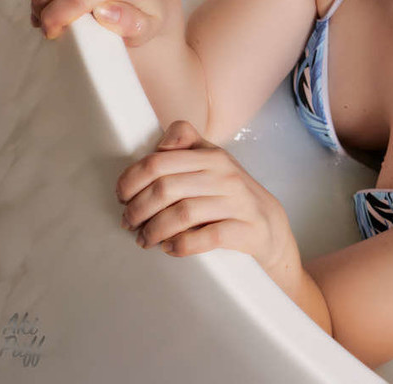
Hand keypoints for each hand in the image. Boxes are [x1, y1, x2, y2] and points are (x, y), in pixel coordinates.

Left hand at [115, 121, 297, 272]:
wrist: (270, 225)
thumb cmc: (230, 195)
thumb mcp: (212, 163)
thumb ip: (186, 144)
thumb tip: (159, 144)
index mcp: (212, 156)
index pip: (159, 162)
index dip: (131, 180)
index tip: (123, 196)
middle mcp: (225, 175)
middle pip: (165, 188)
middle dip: (138, 209)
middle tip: (129, 222)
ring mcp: (237, 202)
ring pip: (182, 214)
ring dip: (154, 230)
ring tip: (145, 239)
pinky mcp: (244, 229)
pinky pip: (205, 237)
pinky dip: (181, 245)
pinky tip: (170, 248)